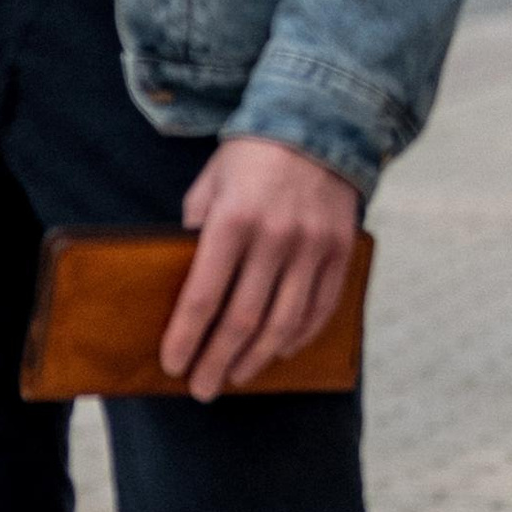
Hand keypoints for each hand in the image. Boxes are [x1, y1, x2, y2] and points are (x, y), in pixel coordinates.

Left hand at [161, 136, 363, 402]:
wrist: (319, 120)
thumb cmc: (250, 156)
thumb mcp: (210, 185)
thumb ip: (197, 232)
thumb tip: (187, 285)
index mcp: (234, 219)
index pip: (203, 295)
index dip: (184, 337)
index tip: (171, 365)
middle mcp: (275, 236)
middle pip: (242, 319)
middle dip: (216, 361)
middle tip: (200, 390)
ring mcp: (313, 246)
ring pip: (283, 323)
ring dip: (256, 359)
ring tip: (234, 377)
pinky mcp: (340, 250)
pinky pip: (320, 307)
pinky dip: (298, 337)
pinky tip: (278, 352)